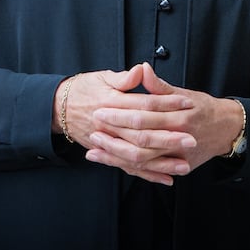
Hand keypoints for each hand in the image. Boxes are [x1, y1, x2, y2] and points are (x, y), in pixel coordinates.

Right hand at [53, 64, 194, 184]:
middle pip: (142, 134)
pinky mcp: (108, 154)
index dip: (165, 104)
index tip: (186, 103)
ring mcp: (108, 142)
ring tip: (184, 165)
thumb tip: (142, 70)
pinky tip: (166, 178)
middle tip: (191, 139)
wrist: (58, 107)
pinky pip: (129, 168)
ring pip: (137, 156)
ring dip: (162, 162)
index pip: (143, 104)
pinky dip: (148, 175)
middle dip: (168, 138)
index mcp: (110, 103)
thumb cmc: (83, 89)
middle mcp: (109, 126)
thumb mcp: (102, 77)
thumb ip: (124, 78)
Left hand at [80, 63, 245, 184]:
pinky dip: (130, 168)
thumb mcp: (184, 92)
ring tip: (95, 151)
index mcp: (178, 116)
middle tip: (93, 131)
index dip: (120, 114)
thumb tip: (143, 69)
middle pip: (141, 140)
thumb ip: (160, 86)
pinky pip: (150, 171)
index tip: (101, 110)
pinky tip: (113, 164)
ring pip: (143, 160)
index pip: (143, 115)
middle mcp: (178, 137)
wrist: (227, 128)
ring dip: (117, 156)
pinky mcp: (177, 166)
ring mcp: (178, 155)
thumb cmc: (204, 108)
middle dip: (114, 137)